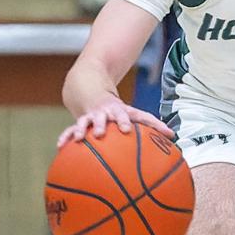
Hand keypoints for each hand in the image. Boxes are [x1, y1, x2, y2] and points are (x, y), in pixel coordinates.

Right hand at [56, 96, 174, 147]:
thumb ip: (153, 125)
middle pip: (107, 116)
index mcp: (121, 111)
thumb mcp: (134, 113)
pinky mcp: (79, 120)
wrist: (91, 88)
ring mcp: (91, 116)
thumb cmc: (119, 110)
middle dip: (106, 123)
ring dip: (83, 129)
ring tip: (81, 138)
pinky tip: (60, 146)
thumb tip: (174, 136)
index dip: (127, 121)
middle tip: (104, 132)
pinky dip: (66, 137)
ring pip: (87, 121)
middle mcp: (106, 112)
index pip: (129, 115)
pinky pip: (71, 129)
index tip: (127, 129)